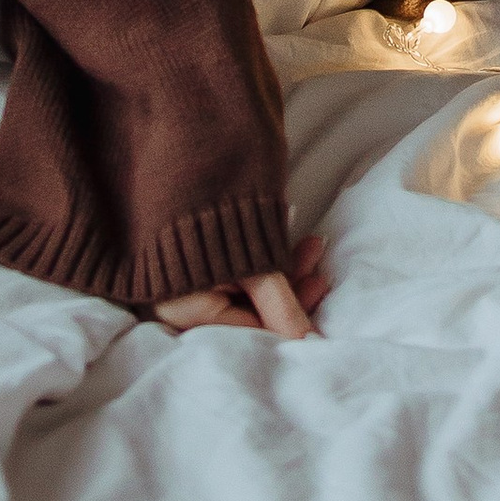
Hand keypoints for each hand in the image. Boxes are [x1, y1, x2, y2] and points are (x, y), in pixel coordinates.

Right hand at [155, 230, 328, 338]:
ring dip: (282, 272)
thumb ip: (280, 305)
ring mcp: (187, 284)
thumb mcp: (253, 266)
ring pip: (246, 291)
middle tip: (320, 273)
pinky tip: (292, 244)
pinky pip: (236, 275)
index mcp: (184, 314)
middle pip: (246, 311)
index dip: (285, 320)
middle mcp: (180, 306)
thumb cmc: (212, 219)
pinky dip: (264, 262)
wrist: (183, 159)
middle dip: (289, 291)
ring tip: (312, 247)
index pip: (245, 331)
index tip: (315, 306)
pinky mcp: (196, 262)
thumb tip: (306, 341)